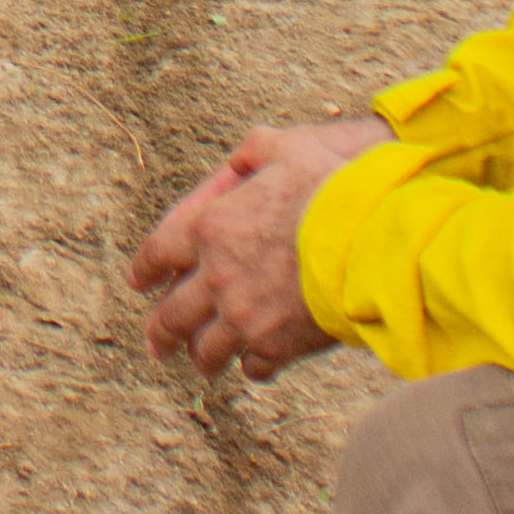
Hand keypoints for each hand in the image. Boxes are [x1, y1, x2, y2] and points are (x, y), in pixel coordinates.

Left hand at [129, 113, 384, 385]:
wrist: (374, 242)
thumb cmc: (330, 188)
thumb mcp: (284, 147)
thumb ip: (253, 152)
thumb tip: (241, 159)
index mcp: (211, 227)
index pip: (160, 252)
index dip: (146, 269)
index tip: (139, 283)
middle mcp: (218, 277)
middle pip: (173, 314)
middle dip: (161, 331)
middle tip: (156, 343)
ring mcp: (245, 316)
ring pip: (207, 349)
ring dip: (202, 356)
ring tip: (202, 363)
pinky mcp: (278, 345)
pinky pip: (254, 365)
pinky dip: (251, 366)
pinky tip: (253, 364)